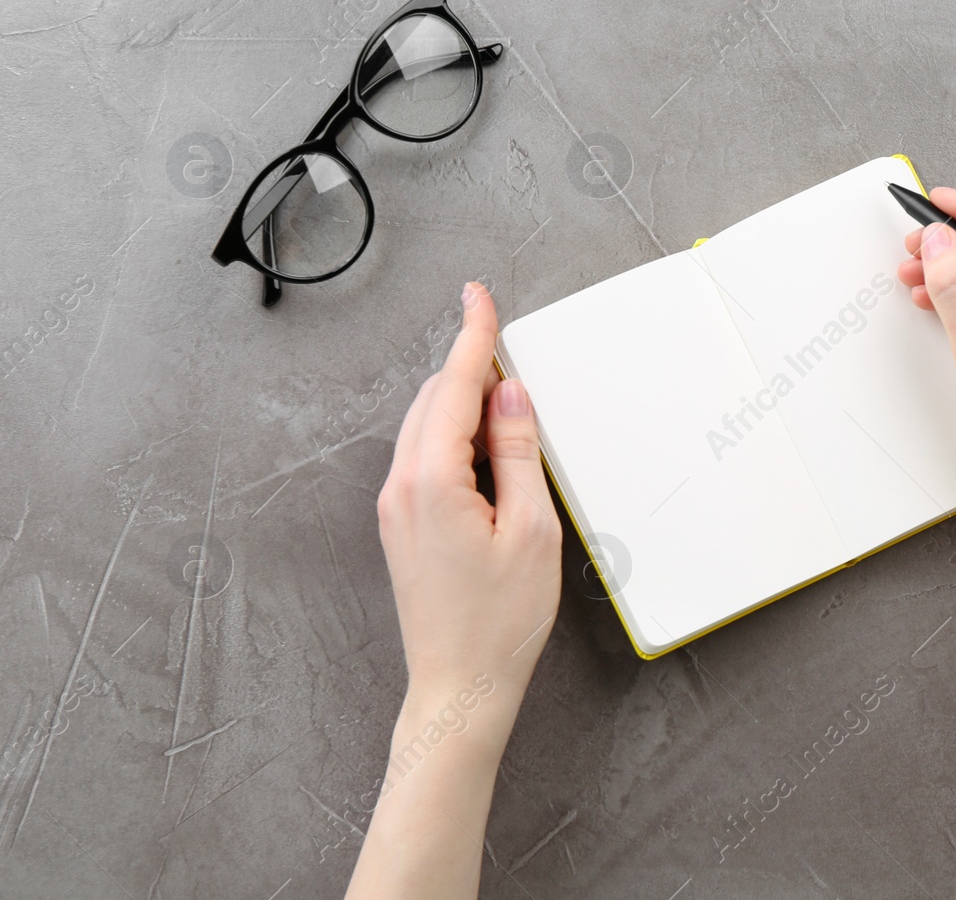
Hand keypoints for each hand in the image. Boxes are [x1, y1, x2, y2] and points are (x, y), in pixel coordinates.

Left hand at [375, 282, 561, 723]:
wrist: (458, 688)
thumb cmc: (499, 622)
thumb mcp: (532, 530)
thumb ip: (519, 453)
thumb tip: (511, 397)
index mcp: (432, 480)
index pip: (452, 386)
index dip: (472, 336)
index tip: (478, 296)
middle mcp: (401, 486)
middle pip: (434, 400)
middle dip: (471, 369)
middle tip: (513, 354)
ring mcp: (395, 507)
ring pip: (427, 427)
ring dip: (464, 405)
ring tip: (512, 410)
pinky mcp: (402, 526)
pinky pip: (425, 457)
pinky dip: (456, 437)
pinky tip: (490, 452)